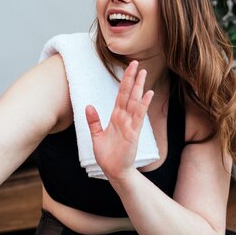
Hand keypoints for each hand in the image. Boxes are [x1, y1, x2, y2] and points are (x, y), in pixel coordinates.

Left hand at [85, 61, 153, 180]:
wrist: (113, 171)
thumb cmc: (107, 155)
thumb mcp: (96, 136)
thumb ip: (93, 121)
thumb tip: (88, 106)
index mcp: (116, 117)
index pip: (121, 95)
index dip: (124, 81)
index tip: (128, 68)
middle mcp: (124, 118)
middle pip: (129, 94)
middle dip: (132, 78)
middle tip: (136, 63)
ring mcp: (130, 124)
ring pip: (135, 102)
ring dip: (139, 87)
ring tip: (143, 73)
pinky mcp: (133, 133)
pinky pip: (138, 116)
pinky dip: (143, 105)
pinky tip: (147, 94)